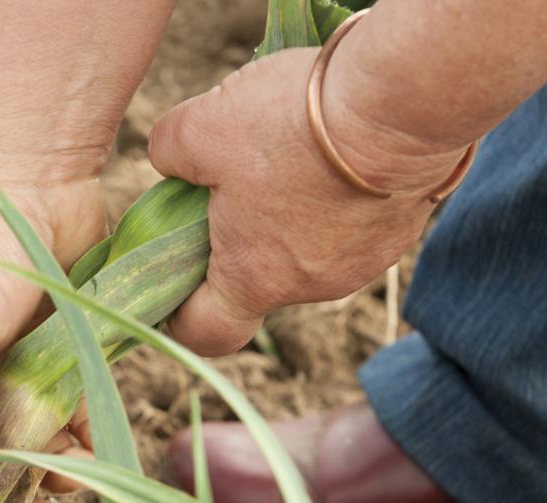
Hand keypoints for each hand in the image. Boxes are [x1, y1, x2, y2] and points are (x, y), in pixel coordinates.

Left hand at [148, 47, 472, 355]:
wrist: (404, 101)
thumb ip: (168, 152)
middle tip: (225, 188)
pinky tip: (334, 151)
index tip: (169, 286)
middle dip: (233, 243)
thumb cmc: (293, 124)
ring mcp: (362, 263)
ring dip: (288, 217)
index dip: (178, 316)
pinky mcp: (399, 231)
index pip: (205, 331)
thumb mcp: (200, 126)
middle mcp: (311, 287)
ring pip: (305, 251)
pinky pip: (350, 225)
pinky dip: (333, 199)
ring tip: (289, 155)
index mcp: (255, 280)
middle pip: (256, 281)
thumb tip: (168, 161)